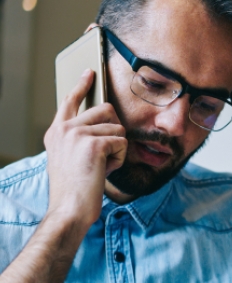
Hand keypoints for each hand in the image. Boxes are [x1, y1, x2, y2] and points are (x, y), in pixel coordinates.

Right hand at [44, 69, 126, 229]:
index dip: (82, 86)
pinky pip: (122, 142)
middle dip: (115, 132)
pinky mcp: (93, 143)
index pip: (70, 101)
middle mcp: (64, 128)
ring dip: (117, 150)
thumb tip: (105, 125)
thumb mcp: (70, 159)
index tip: (90, 72)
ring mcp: (77, 134)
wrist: (70, 209)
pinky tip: (105, 171)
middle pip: (106, 110)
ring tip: (101, 167)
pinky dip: (120, 159)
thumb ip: (80, 140)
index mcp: (56, 132)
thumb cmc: (75, 190)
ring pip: (118, 129)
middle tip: (104, 156)